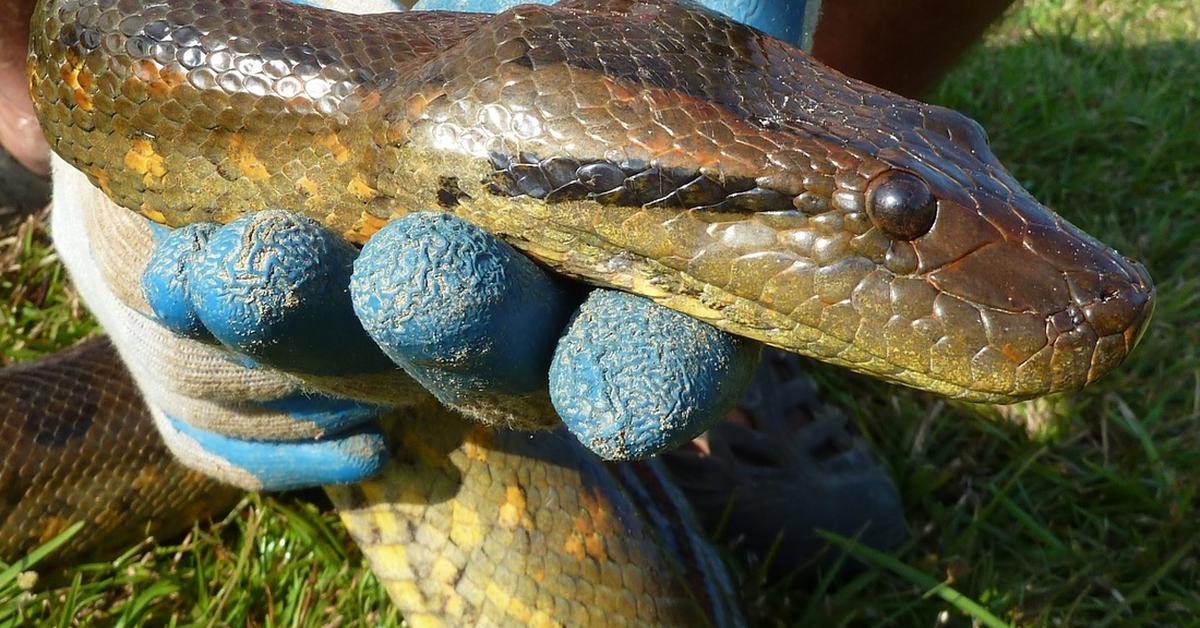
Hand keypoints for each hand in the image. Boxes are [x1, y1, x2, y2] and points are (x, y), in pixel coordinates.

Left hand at [46, 0, 779, 490]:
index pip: (667, 354)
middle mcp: (546, 308)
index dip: (649, 382)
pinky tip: (187, 266)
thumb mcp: (695, 29)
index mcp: (658, 273)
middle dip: (468, 332)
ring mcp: (435, 299)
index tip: (623, 403)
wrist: (510, 23)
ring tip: (246, 272)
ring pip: (374, 347)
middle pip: (510, 362)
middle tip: (422, 279)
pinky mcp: (333, 269)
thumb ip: (730, 34)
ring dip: (313, 322)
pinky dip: (228, 293)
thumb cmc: (622, 29)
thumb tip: (781, 70)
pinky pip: (276, 304)